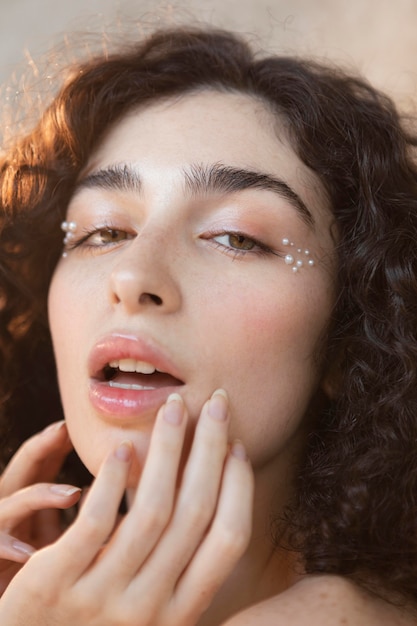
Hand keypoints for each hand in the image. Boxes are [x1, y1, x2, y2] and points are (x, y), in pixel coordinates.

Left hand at [0, 391, 253, 624]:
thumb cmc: (102, 625)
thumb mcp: (151, 608)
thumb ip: (178, 566)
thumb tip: (209, 490)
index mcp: (183, 613)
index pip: (228, 540)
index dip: (238, 486)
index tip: (237, 444)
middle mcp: (150, 608)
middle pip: (194, 513)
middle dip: (209, 448)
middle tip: (215, 402)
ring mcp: (103, 597)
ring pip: (150, 510)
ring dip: (167, 450)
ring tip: (173, 409)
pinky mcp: (54, 584)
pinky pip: (95, 523)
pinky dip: (112, 481)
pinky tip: (122, 448)